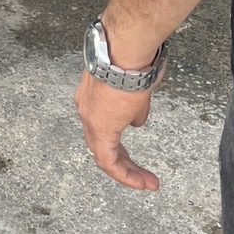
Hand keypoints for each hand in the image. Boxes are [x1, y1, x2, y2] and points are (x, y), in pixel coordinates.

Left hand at [75, 69, 160, 191]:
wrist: (127, 50)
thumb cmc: (133, 57)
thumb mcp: (136, 84)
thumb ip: (134, 106)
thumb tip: (136, 121)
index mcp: (93, 95)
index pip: (103, 123)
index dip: (118, 138)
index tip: (134, 146)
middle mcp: (86, 108)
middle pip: (101, 142)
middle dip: (123, 161)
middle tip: (141, 175)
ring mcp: (90, 119)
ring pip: (104, 155)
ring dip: (127, 171)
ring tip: (147, 183)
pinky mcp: (100, 129)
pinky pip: (109, 161)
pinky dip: (125, 174)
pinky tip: (140, 181)